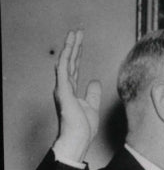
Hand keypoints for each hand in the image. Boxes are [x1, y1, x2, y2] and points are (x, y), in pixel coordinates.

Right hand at [52, 30, 101, 162]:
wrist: (79, 138)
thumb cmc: (83, 127)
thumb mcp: (92, 106)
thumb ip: (92, 93)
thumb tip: (94, 81)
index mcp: (71, 90)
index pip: (74, 68)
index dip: (77, 54)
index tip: (80, 42)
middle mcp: (65, 87)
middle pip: (70, 61)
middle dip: (74, 46)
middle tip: (77, 31)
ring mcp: (63, 88)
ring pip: (66, 62)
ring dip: (70, 47)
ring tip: (74, 33)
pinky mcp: (63, 91)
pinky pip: (64, 71)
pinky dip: (66, 58)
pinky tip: (68, 48)